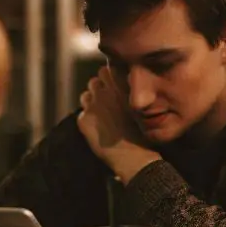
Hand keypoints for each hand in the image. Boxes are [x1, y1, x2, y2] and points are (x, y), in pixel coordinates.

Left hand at [77, 66, 159, 182]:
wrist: (134, 156)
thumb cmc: (143, 131)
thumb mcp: (141, 103)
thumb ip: (127, 89)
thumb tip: (118, 82)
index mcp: (119, 83)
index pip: (105, 70)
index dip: (109, 79)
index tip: (113, 88)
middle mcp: (103, 91)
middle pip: (94, 81)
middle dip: (99, 89)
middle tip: (107, 103)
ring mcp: (91, 105)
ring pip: (85, 96)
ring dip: (92, 102)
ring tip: (102, 116)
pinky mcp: (83, 120)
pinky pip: (82, 114)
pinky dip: (88, 120)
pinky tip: (99, 130)